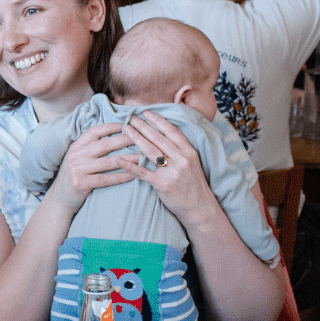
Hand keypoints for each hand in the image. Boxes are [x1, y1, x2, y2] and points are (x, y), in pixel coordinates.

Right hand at [43, 122, 138, 216]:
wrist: (59, 199)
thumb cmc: (74, 176)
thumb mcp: (77, 158)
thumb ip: (90, 148)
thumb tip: (113, 136)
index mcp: (76, 146)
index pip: (95, 131)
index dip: (112, 126)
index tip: (128, 124)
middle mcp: (76, 155)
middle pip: (105, 144)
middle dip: (126, 140)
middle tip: (141, 138)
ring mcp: (78, 169)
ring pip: (109, 162)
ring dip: (128, 159)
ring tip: (143, 156)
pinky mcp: (82, 183)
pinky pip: (106, 179)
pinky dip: (121, 176)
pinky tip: (133, 175)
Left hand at [119, 111, 221, 228]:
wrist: (199, 208)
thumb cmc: (194, 185)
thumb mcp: (193, 163)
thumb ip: (180, 150)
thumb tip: (165, 135)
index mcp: (189, 152)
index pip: (172, 131)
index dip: (158, 120)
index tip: (146, 112)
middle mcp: (182, 159)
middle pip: (158, 138)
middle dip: (143, 126)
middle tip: (130, 117)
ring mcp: (172, 172)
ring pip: (150, 151)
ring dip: (135, 138)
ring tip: (125, 129)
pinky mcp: (163, 185)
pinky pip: (143, 173)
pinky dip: (129, 166)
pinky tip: (119, 159)